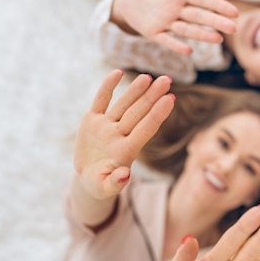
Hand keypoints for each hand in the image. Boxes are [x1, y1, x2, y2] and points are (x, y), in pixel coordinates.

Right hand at [74, 70, 174, 200]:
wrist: (88, 177)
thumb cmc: (101, 184)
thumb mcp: (105, 188)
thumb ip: (115, 183)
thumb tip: (125, 176)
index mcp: (127, 150)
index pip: (146, 129)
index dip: (158, 114)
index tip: (171, 99)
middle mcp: (119, 135)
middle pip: (138, 113)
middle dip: (152, 96)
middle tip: (167, 80)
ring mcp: (107, 126)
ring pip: (123, 104)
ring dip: (135, 90)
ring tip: (148, 77)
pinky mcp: (92, 120)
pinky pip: (101, 100)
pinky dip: (108, 86)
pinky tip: (117, 72)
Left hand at [111, 0, 238, 53]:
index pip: (204, 1)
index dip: (219, 6)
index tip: (234, 13)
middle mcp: (178, 11)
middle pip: (200, 17)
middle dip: (216, 22)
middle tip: (233, 28)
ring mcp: (167, 23)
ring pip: (187, 29)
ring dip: (202, 34)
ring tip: (218, 39)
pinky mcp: (154, 33)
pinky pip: (167, 40)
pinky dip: (177, 45)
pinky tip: (188, 50)